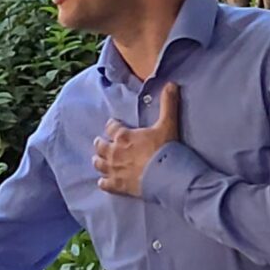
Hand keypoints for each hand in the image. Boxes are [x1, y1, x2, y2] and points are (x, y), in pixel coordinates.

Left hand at [92, 82, 181, 196]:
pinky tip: (104, 181)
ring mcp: (114, 170)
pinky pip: (104, 184)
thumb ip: (168, 104)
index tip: (114, 125)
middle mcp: (114, 152)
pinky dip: (103, 182)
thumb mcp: (167, 124)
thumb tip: (171, 84)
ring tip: (99, 159)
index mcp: (123, 136)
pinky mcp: (117, 186)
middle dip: (101, 143)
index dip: (112, 126)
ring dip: (99, 160)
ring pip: (98, 163)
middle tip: (103, 142)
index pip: (111, 127)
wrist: (167, 176)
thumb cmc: (166, 149)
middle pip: (100, 145)